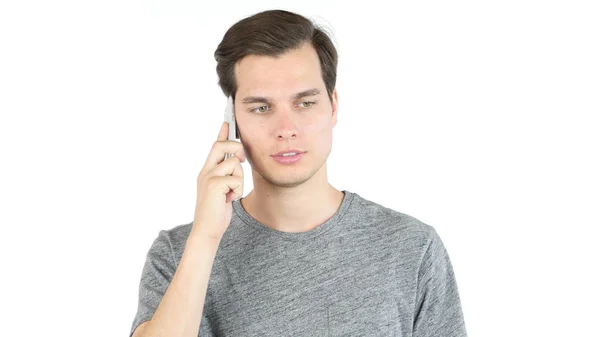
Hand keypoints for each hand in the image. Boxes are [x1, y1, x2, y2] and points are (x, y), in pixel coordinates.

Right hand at [192, 122, 244, 240]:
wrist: (208, 229)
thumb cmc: (217, 211)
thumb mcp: (223, 189)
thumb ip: (227, 175)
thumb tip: (236, 161)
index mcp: (207, 171)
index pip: (215, 146)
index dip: (222, 133)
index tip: (227, 121)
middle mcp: (205, 171)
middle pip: (221, 145)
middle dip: (235, 147)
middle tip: (241, 159)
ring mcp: (208, 177)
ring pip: (234, 164)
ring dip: (238, 180)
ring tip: (230, 193)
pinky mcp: (214, 185)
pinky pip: (236, 179)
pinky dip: (237, 190)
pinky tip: (229, 199)